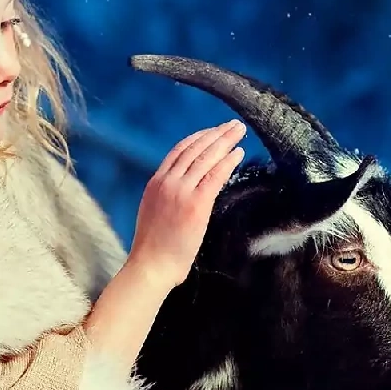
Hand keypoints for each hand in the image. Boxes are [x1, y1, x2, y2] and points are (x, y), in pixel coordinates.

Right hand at [128, 120, 245, 290]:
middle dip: (216, 134)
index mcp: (156, 182)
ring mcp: (181, 192)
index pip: (179, 151)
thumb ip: (168, 196)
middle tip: (232, 124)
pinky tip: (238, 153)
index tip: (213, 131)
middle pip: (195, 149)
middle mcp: (167, 182)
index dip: (199, 138)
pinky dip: (227, 161)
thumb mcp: (156, 211)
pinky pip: (215, 176)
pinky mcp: (195, 204)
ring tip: (238, 131)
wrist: (152, 265)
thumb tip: (185, 188)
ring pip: (206, 158)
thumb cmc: (155, 247)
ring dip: (225, 141)